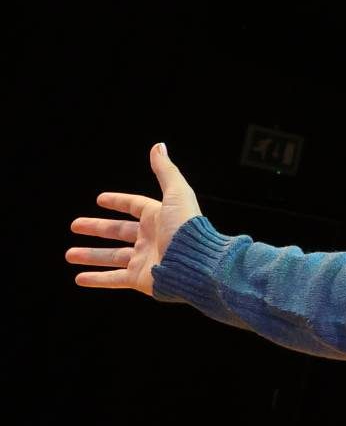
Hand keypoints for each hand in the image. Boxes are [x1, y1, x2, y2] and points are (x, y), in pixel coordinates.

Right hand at [67, 144, 199, 295]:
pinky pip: (114, 279)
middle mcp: (151, 238)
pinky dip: (96, 279)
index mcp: (159, 217)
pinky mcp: (141, 279)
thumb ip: (166, 171)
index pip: (135, 207)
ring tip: (69, 254)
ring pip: (112, 257)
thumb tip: (159, 146)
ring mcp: (145, 259)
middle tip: (75, 225)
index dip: (118, 201)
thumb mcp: (176, 193)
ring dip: (91, 256)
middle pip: (118, 231)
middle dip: (97, 228)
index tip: (100, 199)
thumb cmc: (187, 227)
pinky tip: (79, 278)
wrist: (196, 263)